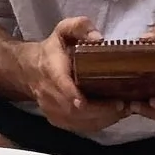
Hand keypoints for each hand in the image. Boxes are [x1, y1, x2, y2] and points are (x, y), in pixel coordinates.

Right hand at [20, 15, 127, 136]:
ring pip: (78, 121)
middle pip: (74, 108)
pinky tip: (111, 116)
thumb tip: (98, 38)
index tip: (84, 101)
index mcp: (51, 69)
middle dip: (101, 109)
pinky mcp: (56, 119)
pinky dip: (97, 124)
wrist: (29, 69)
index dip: (70, 93)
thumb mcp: (64, 31)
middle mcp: (48, 92)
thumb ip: (79, 27)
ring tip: (122, 110)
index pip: (60, 83)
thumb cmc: (53, 49)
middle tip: (124, 104)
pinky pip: (78, 127)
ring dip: (103, 118)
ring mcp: (51, 108)